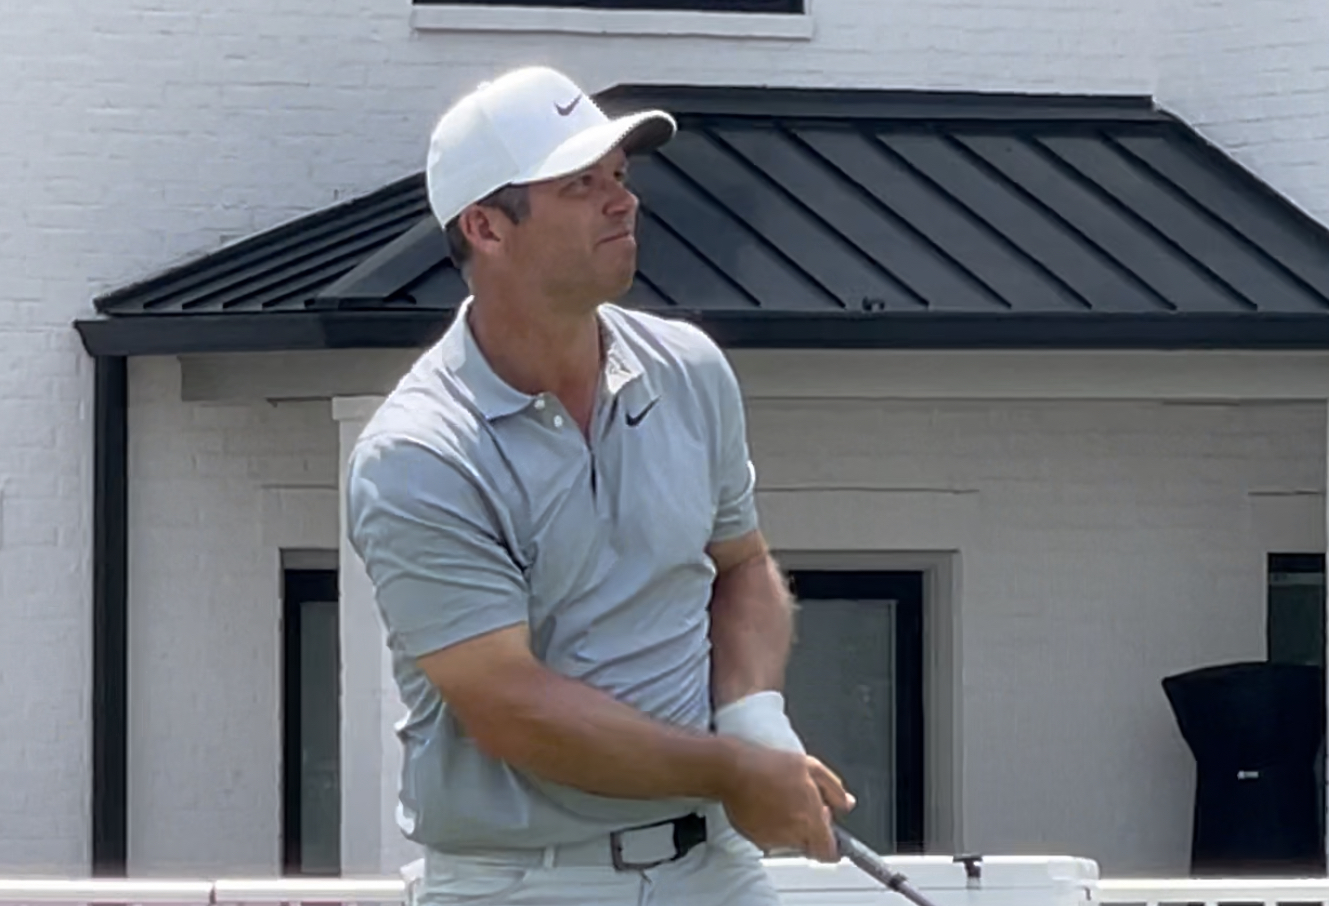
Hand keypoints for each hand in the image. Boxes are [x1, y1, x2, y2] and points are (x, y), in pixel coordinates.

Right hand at [718, 742, 854, 862]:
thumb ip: (834, 788)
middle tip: (801, 805)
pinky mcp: (755, 837)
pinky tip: (766, 805)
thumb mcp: (810, 767)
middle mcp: (792, 834)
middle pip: (809, 846)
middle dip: (810, 830)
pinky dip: (772, 826)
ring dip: (791, 827)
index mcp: (810, 819)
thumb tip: (847, 804)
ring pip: (790, 842)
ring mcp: (772, 838)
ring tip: (780, 800)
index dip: (831, 843)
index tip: (828, 833)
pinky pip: (771, 838)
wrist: (733, 769)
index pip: (828, 852)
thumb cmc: (770, 765)